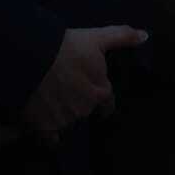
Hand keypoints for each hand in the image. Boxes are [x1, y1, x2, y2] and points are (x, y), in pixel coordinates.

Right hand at [21, 26, 147, 140]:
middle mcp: (85, 109)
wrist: (31, 60)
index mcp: (100, 91)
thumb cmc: (66, 48)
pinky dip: (49, 136)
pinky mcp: (43, 126)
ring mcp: (65, 119)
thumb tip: (144, 36)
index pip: (107, 102)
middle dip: (79, 103)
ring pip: (67, 121)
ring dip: (62, 115)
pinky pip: (49, 138)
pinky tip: (46, 131)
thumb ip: (122, 37)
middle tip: (67, 92)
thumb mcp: (97, 37)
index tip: (100, 101)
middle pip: (85, 110)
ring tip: (51, 102)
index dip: (103, 100)